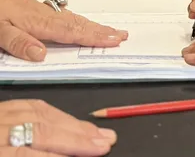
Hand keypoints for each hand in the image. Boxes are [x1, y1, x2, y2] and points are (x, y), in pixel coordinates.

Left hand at [0, 0, 127, 60]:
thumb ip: (18, 42)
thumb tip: (41, 55)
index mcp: (37, 23)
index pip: (71, 32)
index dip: (94, 38)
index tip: (114, 40)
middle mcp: (43, 15)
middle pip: (78, 24)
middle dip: (101, 31)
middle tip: (122, 35)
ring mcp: (39, 10)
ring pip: (73, 19)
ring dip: (93, 25)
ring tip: (109, 30)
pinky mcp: (32, 8)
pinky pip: (64, 16)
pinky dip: (77, 20)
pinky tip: (78, 20)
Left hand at [0, 100, 116, 155]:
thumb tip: (68, 154)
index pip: (26, 152)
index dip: (63, 151)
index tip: (94, 152)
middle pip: (38, 129)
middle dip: (75, 136)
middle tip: (106, 141)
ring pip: (38, 113)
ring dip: (71, 122)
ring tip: (96, 132)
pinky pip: (29, 104)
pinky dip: (53, 111)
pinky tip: (69, 119)